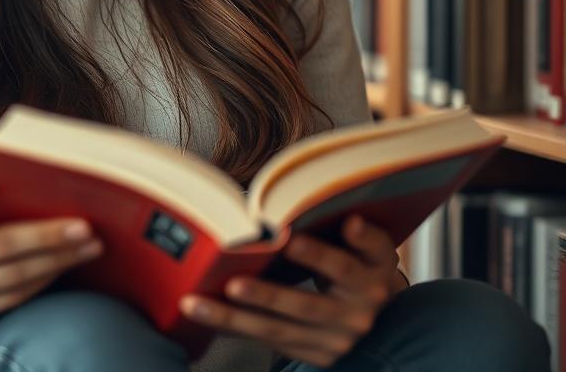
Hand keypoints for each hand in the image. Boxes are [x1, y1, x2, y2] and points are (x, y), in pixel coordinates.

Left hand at [179, 215, 401, 368]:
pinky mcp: (315, 355)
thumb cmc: (364, 260)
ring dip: (233, 319)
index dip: (319, 255)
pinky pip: (269, 340)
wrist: (382, 309)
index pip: (345, 266)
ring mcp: (334, 341)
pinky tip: (206, 316)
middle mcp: (356, 316)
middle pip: (306, 306)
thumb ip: (360, 234)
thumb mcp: (372, 243)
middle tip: (231, 284)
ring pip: (278, 330)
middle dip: (266, 295)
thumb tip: (350, 221)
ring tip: (195, 304)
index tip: (290, 239)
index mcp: (371, 280)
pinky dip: (236, 328)